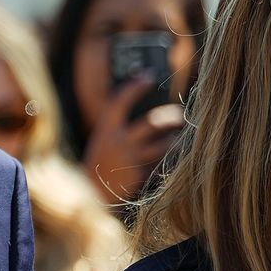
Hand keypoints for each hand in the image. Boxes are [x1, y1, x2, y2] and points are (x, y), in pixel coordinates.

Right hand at [82, 79, 183, 202]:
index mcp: (105, 131)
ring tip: (177, 138)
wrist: (92, 194)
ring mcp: (131, 159)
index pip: (120, 102)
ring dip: (174, 140)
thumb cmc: (99, 164)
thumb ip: (118, 127)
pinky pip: (162, 162)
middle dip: (170, 117)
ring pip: (165, 145)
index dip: (135, 87)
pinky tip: (172, 158)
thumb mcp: (102, 141)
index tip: (148, 77)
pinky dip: (168, 159)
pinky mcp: (141, 175)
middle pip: (153, 122)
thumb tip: (146, 112)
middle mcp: (118, 142)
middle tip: (178, 115)